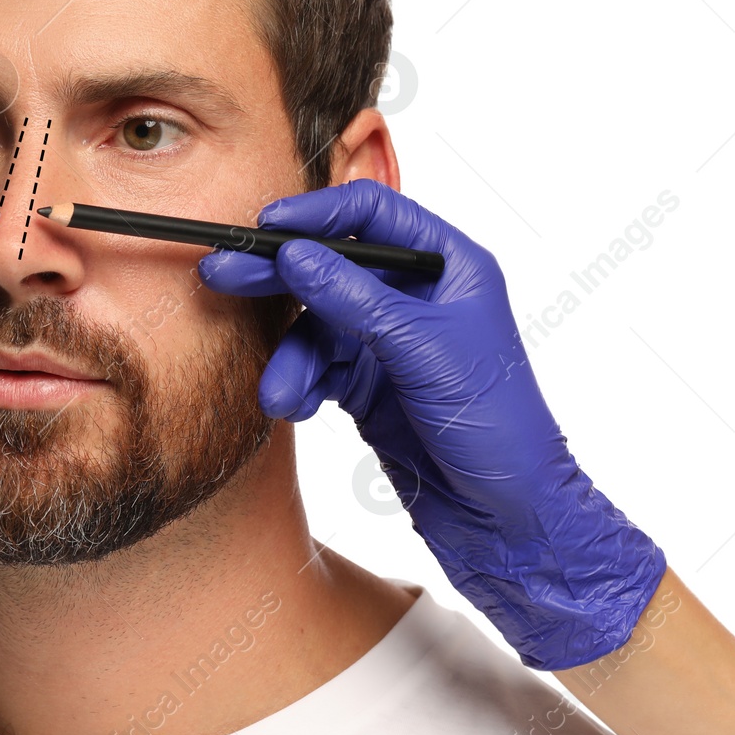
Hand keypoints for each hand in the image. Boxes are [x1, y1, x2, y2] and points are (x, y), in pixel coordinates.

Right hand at [197, 178, 664, 669]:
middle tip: (223, 273)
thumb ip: (354, 298)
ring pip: (319, 326)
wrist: (511, 521)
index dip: (318, 214)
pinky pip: (319, 369)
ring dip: (292, 358)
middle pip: (334, 265)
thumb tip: (296, 254)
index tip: (267, 225)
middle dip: (280, 277)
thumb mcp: (422, 350)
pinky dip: (301, 385)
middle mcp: (419, 297)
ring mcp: (392, 343)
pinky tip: (296, 406)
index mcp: (450, 266)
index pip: (375, 213)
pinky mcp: (372, 387)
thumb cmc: (498, 426)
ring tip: (278, 394)